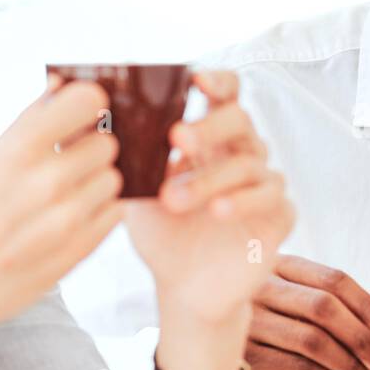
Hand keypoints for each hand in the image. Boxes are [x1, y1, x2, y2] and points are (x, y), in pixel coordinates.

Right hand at [0, 81, 122, 352]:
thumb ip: (26, 124)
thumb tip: (60, 84)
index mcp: (15, 152)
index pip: (87, 101)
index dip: (90, 102)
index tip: (83, 111)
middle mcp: (45, 184)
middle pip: (108, 144)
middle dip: (92, 147)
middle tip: (71, 159)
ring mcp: (65, 222)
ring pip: (115, 180)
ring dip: (97, 181)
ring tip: (67, 191)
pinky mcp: (78, 253)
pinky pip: (114, 214)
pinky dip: (100, 209)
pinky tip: (72, 214)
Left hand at [123, 70, 294, 326]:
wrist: (184, 290)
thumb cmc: (163, 234)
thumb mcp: (136, 190)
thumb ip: (126, 154)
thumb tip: (90, 114)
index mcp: (211, 139)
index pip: (226, 94)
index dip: (217, 81)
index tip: (195, 80)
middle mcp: (242, 154)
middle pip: (240, 120)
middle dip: (207, 126)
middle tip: (177, 137)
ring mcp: (264, 184)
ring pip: (248, 163)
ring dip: (208, 178)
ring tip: (173, 199)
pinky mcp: (279, 216)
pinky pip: (271, 198)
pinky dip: (243, 201)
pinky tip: (218, 211)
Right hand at [234, 255, 369, 369]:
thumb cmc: (273, 345)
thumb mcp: (305, 324)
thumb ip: (338, 323)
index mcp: (278, 268)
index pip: (330, 279)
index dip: (365, 303)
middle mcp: (258, 288)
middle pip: (323, 306)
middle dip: (360, 335)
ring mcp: (246, 322)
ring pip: (313, 340)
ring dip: (349, 363)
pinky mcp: (244, 358)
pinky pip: (300, 368)